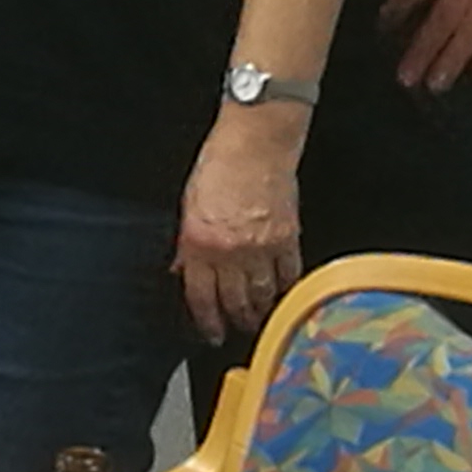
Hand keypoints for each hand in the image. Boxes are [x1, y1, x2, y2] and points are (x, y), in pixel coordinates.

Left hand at [177, 107, 303, 342]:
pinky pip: (288, 276)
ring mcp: (262, 247)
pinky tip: (282, 295)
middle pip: (234, 302)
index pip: (201, 296)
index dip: (206, 321)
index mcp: (200, 241)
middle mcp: (231, 250)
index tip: (210, 332)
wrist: (255, 140)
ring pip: (263, 296)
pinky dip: (285, 289)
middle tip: (235, 329)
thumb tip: (182, 269)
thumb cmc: (220, 162)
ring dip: (260, 312)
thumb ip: (187, 243)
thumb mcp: (189, 203)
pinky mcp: (288, 239)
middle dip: (234, 322)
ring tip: (258, 318)